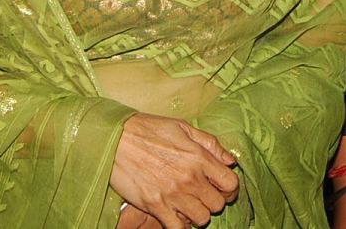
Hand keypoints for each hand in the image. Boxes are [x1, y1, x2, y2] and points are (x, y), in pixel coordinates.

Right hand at [110, 113, 238, 228]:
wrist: (114, 138)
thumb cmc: (147, 129)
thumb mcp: (181, 127)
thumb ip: (208, 143)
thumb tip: (230, 160)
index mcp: (198, 156)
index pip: (230, 183)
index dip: (230, 189)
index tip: (222, 188)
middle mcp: (189, 177)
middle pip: (217, 204)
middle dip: (212, 200)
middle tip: (201, 194)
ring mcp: (173, 194)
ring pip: (202, 219)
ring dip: (197, 213)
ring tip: (186, 203)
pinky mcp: (156, 206)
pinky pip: (179, 228)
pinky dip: (180, 225)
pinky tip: (174, 213)